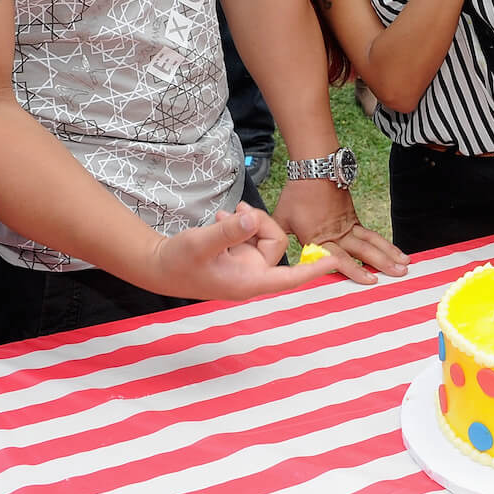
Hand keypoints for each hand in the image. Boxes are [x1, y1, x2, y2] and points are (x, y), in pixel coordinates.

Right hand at [149, 201, 351, 299]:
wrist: (157, 266)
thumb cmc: (177, 261)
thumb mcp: (200, 242)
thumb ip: (227, 231)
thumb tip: (250, 220)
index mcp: (248, 282)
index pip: (290, 277)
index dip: (313, 269)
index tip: (335, 260)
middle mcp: (251, 276)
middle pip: (276, 242)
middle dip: (260, 222)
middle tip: (236, 212)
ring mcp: (245, 266)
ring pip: (263, 236)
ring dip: (249, 222)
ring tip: (225, 216)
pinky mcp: (237, 257)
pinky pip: (251, 236)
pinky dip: (240, 225)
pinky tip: (222, 219)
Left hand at [274, 179, 408, 280]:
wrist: (314, 169)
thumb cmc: (296, 195)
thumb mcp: (281, 219)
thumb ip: (276, 239)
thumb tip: (267, 255)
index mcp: (319, 237)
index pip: (340, 258)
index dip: (355, 270)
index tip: (370, 281)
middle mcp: (338, 233)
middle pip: (365, 250)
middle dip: (383, 263)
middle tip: (400, 273)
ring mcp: (348, 224)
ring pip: (372, 241)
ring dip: (389, 253)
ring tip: (405, 263)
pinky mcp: (353, 218)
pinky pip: (370, 234)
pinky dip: (383, 243)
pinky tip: (393, 251)